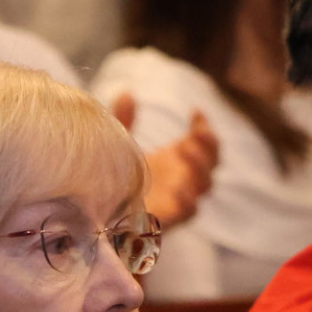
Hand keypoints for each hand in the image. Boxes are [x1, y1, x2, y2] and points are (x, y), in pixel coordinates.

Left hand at [123, 98, 217, 229]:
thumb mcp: (120, 147)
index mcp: (176, 161)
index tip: (195, 112)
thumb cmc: (114, 180)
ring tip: (184, 150)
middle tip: (193, 135)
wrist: (99, 218)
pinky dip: (188, 200)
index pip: (205, 144)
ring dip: (200, 167)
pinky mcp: (168, 219)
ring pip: (205, 186)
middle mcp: (182, 179)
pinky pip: (189, 212)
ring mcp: (178, 199)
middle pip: (211, 164)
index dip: (205, 128)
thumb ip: (124, 121)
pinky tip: (178, 187)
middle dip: (207, 147)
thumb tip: (127, 92)